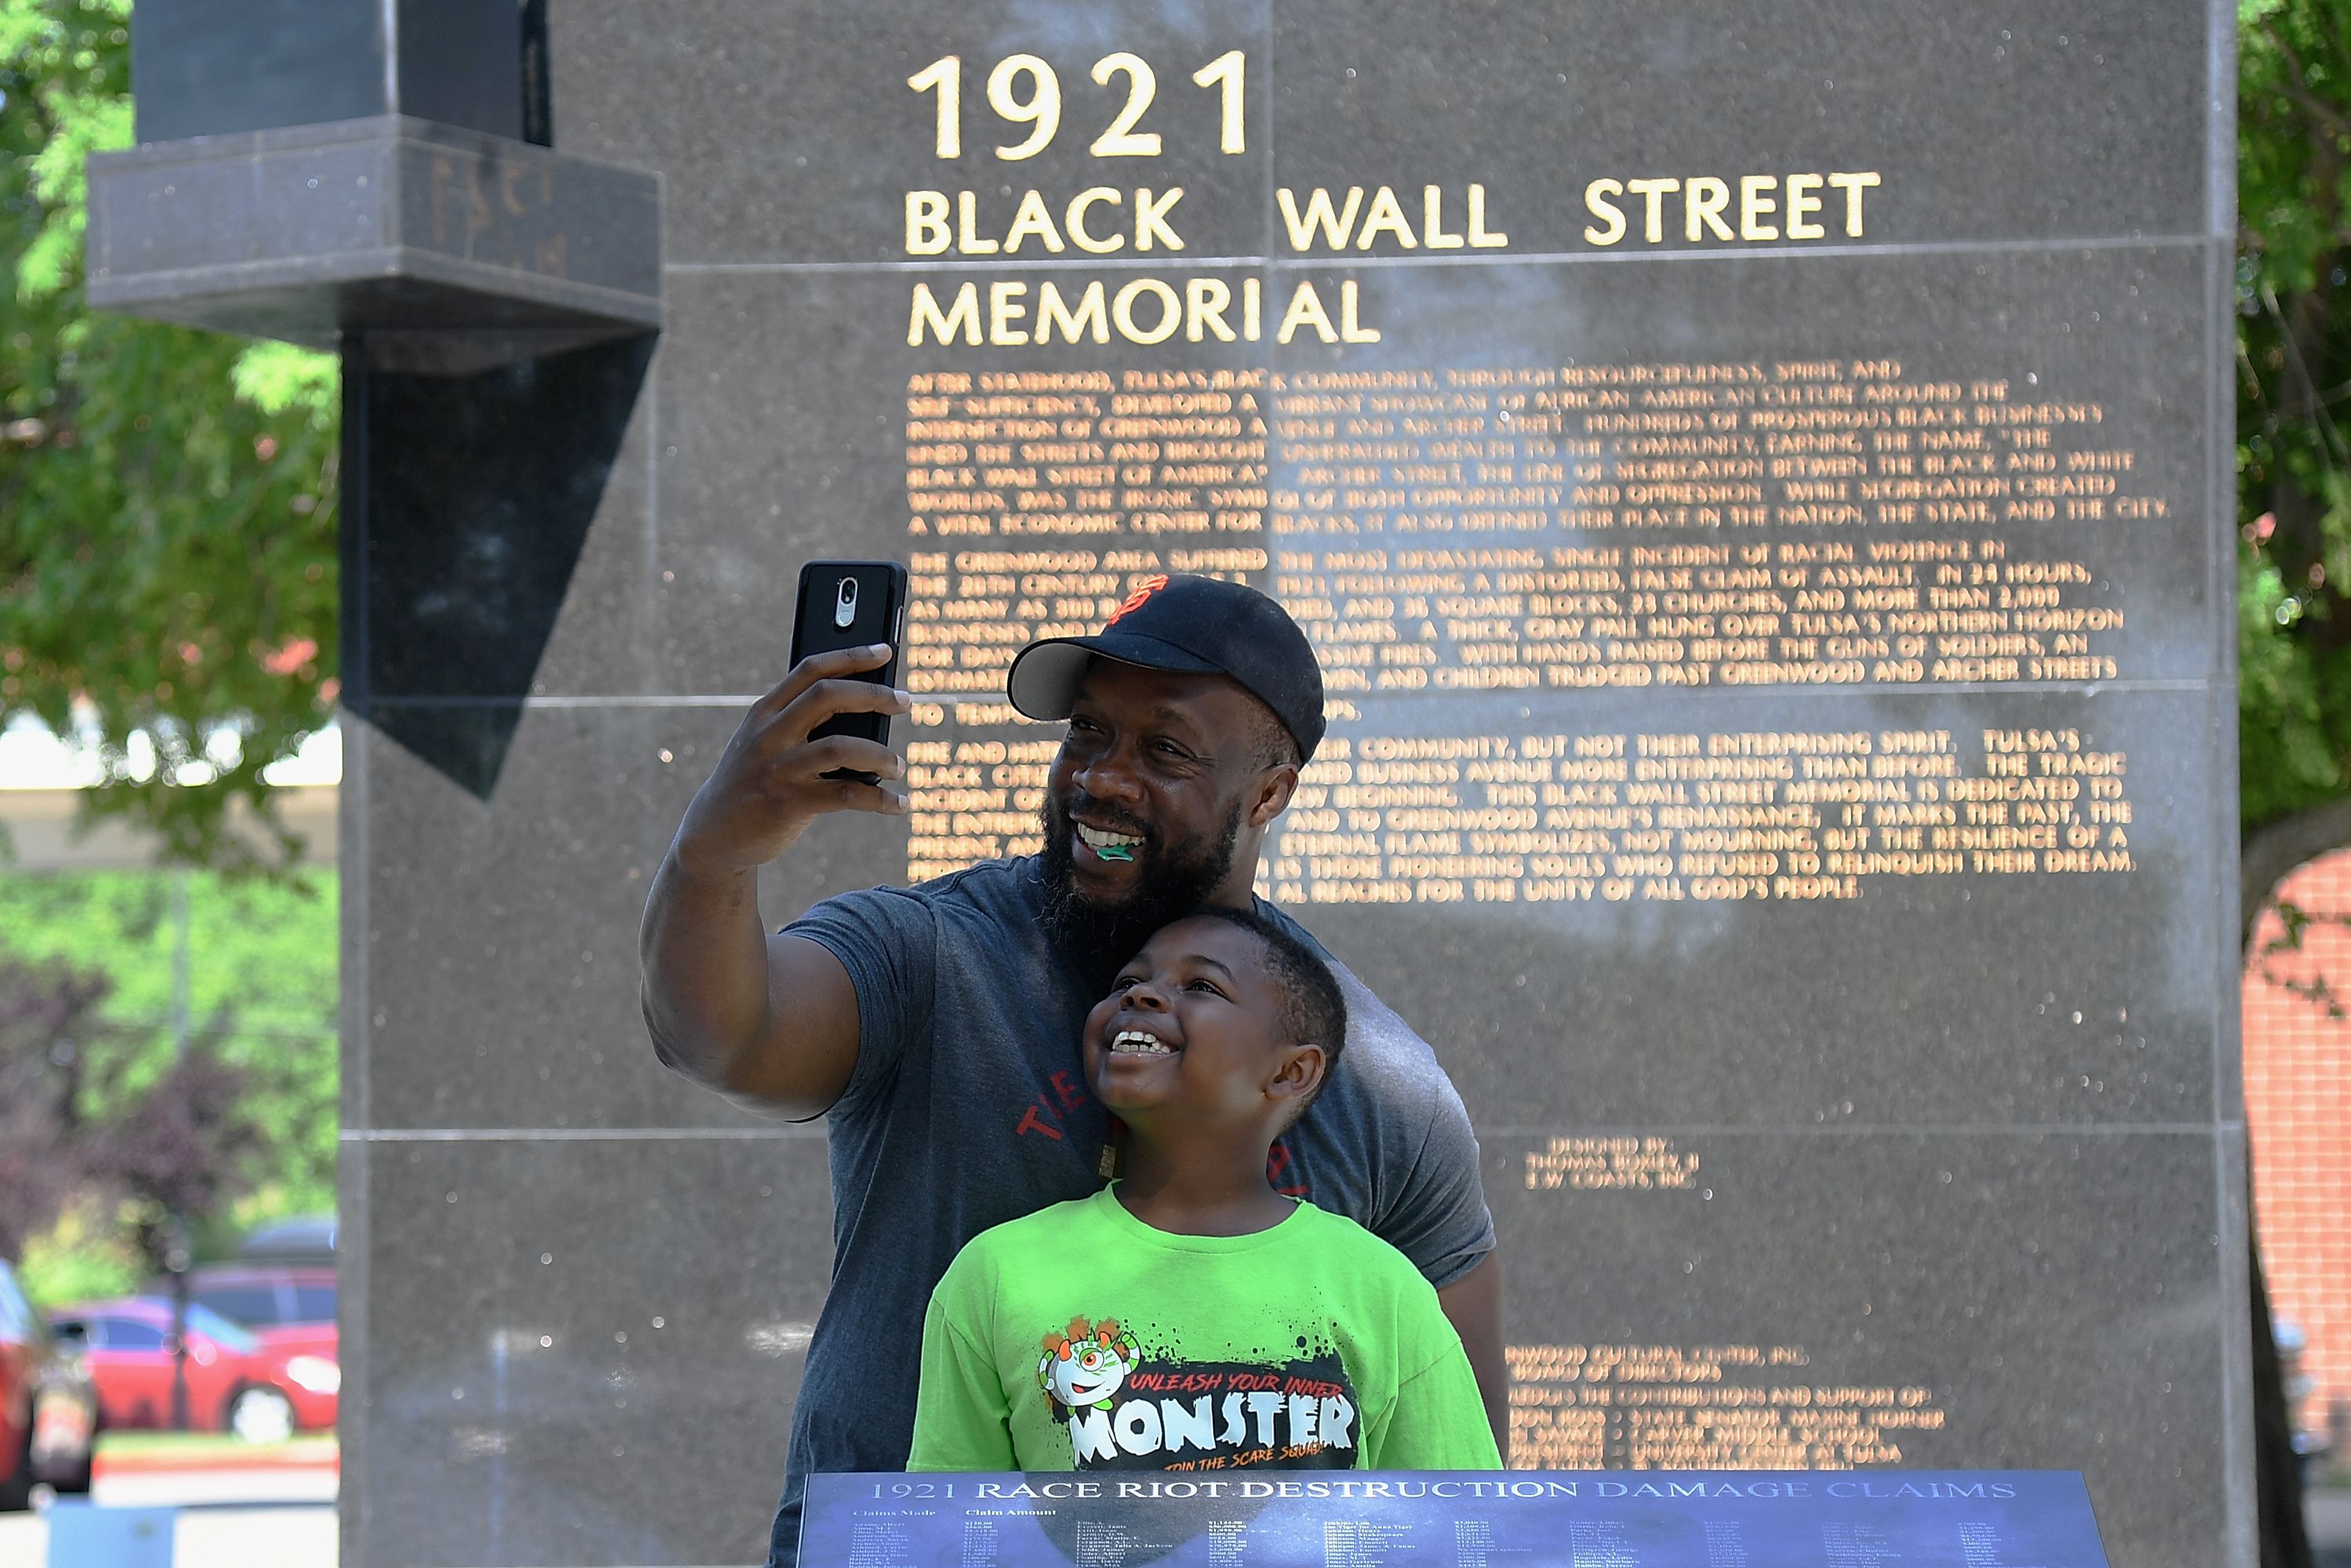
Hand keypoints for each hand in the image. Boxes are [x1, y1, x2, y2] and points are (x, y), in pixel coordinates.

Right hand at [672, 644, 910, 876]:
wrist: (713, 835)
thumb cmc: (754, 783)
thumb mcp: (764, 745)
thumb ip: (801, 725)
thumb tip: (868, 713)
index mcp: (764, 713)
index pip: (811, 670)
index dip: (851, 655)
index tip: (885, 651)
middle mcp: (769, 735)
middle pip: (827, 696)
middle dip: (874, 695)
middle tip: (906, 703)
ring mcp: (778, 769)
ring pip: (840, 746)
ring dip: (880, 755)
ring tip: (897, 767)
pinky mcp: (788, 804)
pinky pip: (846, 795)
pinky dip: (881, 800)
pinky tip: (898, 804)